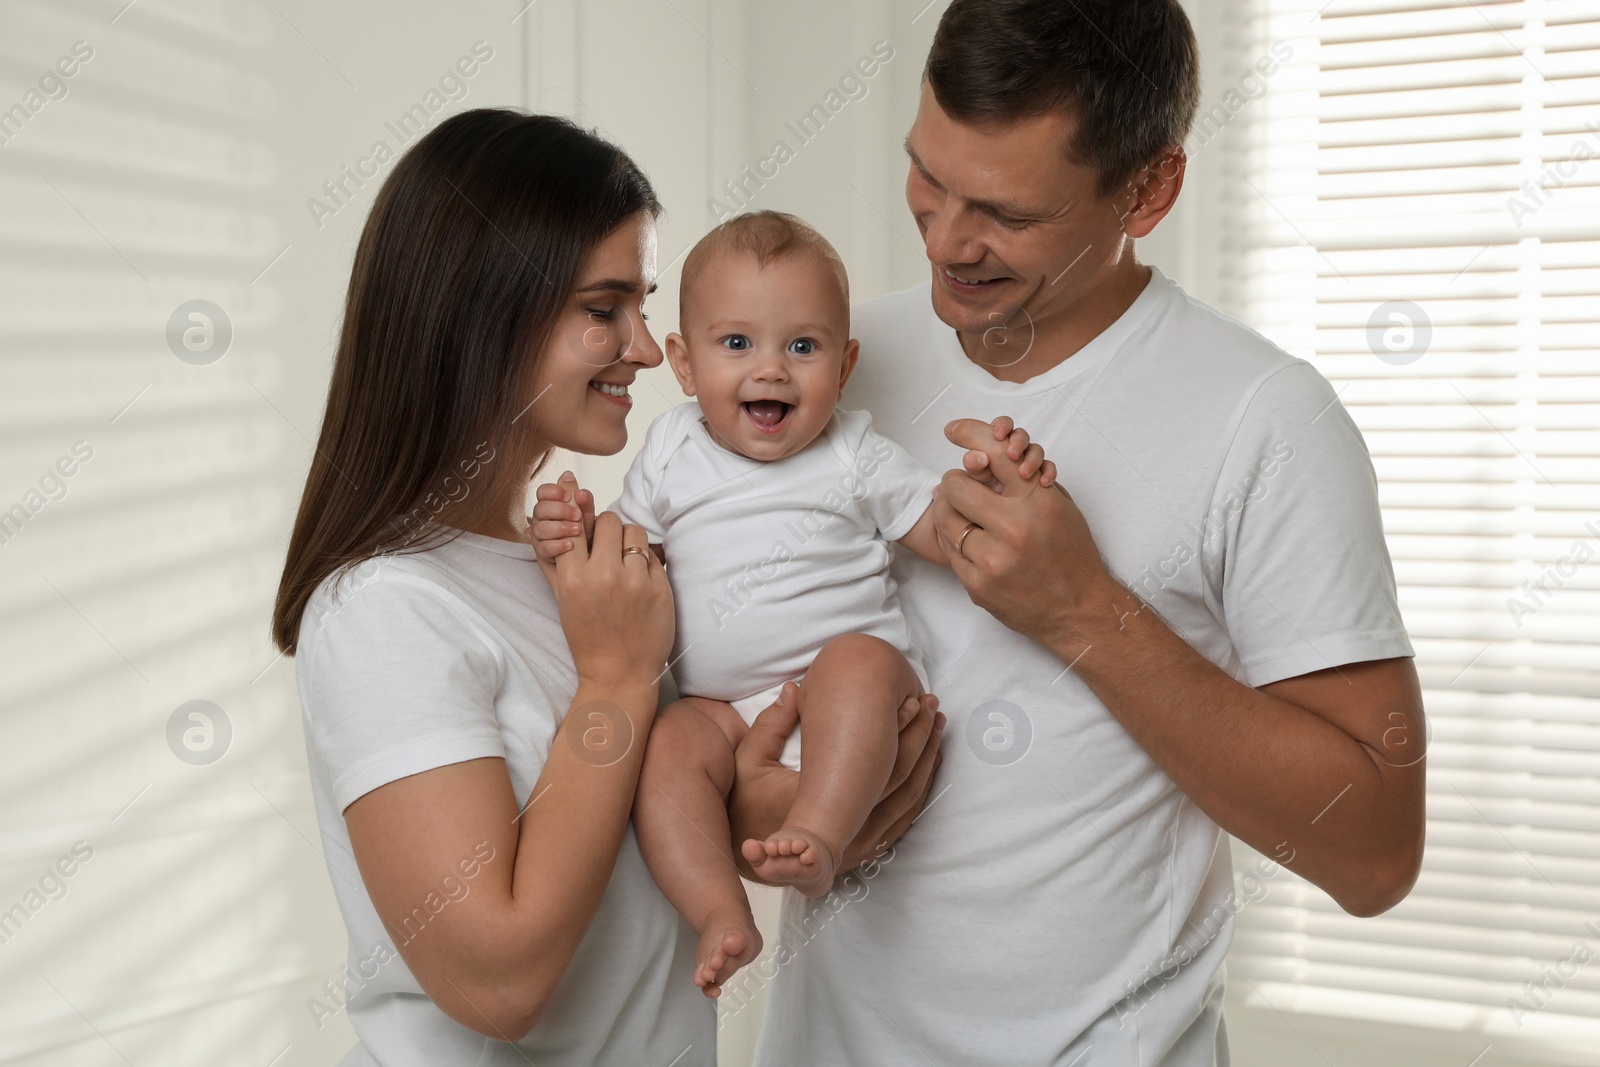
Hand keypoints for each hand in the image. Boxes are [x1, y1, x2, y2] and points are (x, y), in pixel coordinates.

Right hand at [528, 471, 596, 561]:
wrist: (588, 552)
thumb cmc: (585, 528)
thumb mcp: (587, 511)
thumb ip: (581, 496)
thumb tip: (569, 475)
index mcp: (550, 503)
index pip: (542, 492)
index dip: (553, 491)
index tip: (568, 496)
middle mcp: (541, 518)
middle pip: (540, 509)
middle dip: (560, 510)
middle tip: (578, 515)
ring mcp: (539, 535)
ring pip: (541, 528)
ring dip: (560, 528)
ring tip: (577, 530)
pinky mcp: (542, 552)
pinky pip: (544, 548)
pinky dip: (557, 546)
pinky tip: (571, 544)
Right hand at [533, 508, 673, 690]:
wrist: (620, 674)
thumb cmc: (588, 638)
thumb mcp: (562, 600)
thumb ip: (555, 560)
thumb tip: (545, 521)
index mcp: (574, 579)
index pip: (575, 525)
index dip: (579, 521)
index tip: (583, 523)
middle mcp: (605, 577)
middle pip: (608, 520)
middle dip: (606, 529)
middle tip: (607, 545)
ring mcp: (636, 582)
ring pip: (634, 532)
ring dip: (628, 540)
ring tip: (624, 560)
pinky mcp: (661, 589)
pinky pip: (653, 555)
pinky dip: (645, 562)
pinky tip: (638, 580)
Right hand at [728, 682, 944, 880]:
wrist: (753, 858)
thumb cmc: (746, 805)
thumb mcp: (747, 763)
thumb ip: (770, 725)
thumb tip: (794, 689)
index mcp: (823, 802)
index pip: (877, 763)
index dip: (900, 728)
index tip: (912, 700)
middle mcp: (848, 829)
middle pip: (902, 779)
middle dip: (923, 738)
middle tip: (933, 706)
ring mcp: (860, 845)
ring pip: (909, 800)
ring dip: (928, 761)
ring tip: (937, 727)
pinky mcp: (866, 851)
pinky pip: (905, 820)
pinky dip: (921, 789)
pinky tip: (929, 764)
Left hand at [934, 418, 1113, 644]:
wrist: (1080, 608)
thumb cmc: (1071, 552)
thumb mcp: (1059, 504)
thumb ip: (1024, 480)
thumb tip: (983, 455)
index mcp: (1037, 502)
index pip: (993, 453)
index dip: (969, 435)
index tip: (953, 430)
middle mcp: (1013, 529)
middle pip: (956, 485)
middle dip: (956, 480)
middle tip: (961, 484)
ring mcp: (992, 560)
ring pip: (946, 519)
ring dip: (948, 509)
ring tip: (958, 509)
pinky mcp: (977, 585)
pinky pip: (949, 551)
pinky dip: (952, 538)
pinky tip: (962, 535)